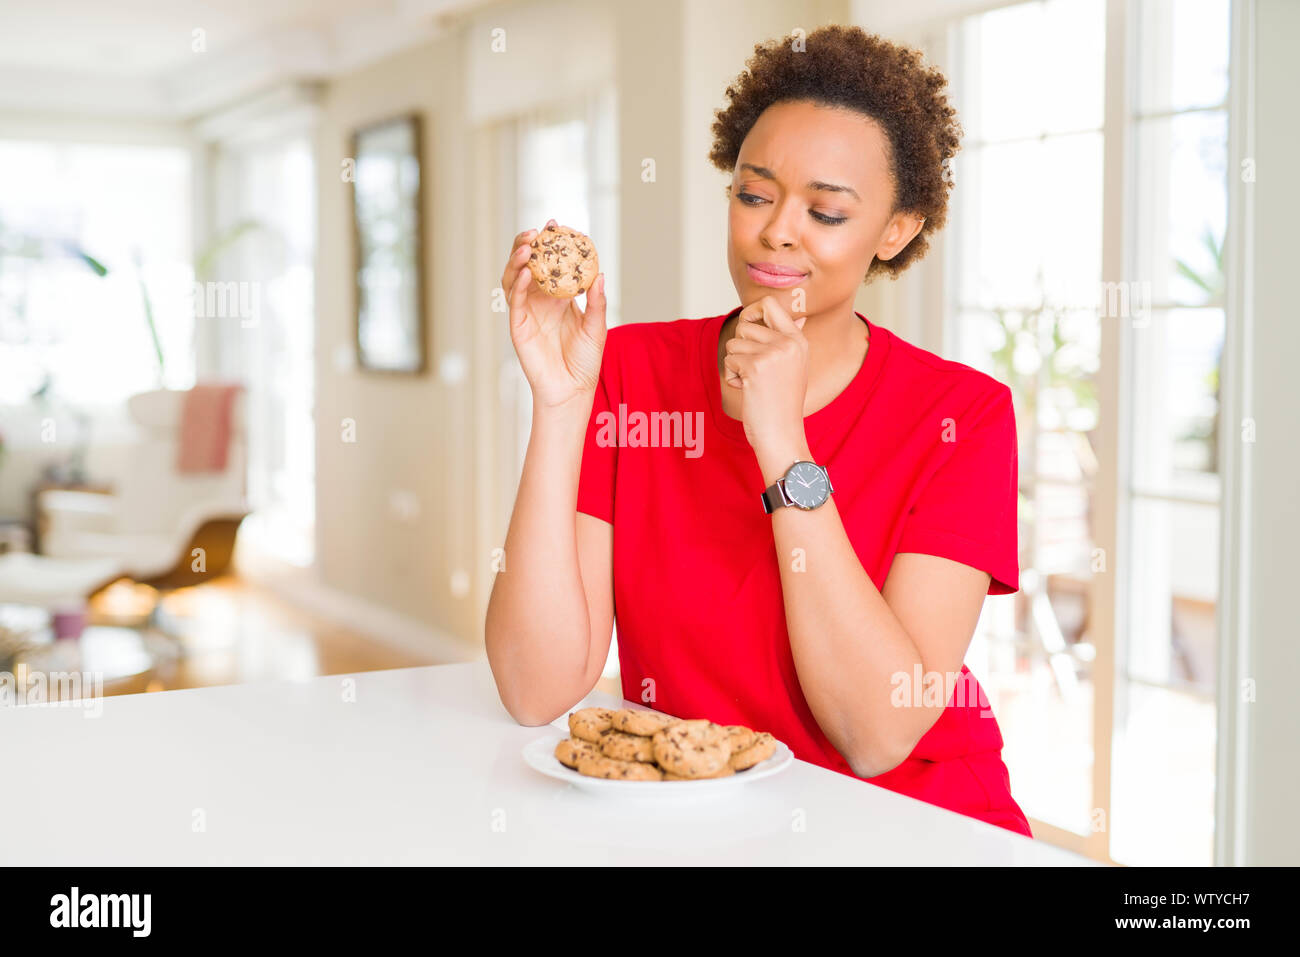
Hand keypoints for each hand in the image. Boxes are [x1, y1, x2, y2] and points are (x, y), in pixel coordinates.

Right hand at [501, 219, 606, 409]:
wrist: (572, 389)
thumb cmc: (585, 361)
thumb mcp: (597, 327)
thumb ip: (597, 302)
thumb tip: (600, 274)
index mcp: (559, 296)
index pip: (550, 262)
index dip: (551, 243)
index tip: (558, 225)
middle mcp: (539, 300)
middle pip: (526, 264)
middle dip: (528, 243)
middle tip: (537, 230)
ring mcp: (526, 311)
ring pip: (514, 278)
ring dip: (517, 259)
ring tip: (526, 245)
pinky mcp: (518, 325)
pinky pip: (515, 301)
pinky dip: (519, 284)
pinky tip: (526, 273)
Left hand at [721, 294, 808, 455]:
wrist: (782, 433)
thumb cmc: (783, 402)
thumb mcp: (796, 366)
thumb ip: (793, 339)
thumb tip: (801, 316)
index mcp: (798, 340)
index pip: (769, 303)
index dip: (751, 311)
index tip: (749, 328)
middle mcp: (788, 343)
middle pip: (745, 324)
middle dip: (739, 345)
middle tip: (751, 366)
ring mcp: (773, 354)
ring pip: (734, 343)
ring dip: (735, 363)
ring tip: (752, 382)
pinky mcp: (755, 367)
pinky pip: (729, 360)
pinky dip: (732, 376)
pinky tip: (747, 389)